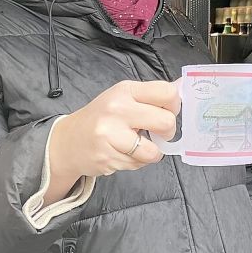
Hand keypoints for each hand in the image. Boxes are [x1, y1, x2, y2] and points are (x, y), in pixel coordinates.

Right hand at [49, 80, 179, 181]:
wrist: (68, 141)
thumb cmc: (103, 117)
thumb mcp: (124, 97)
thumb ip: (152, 96)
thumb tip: (184, 88)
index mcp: (125, 90)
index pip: (167, 92)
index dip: (174, 105)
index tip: (168, 112)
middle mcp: (117, 109)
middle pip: (166, 122)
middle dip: (168, 132)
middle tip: (158, 133)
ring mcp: (110, 135)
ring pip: (153, 151)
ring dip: (152, 153)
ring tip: (140, 146)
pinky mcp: (106, 158)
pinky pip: (138, 164)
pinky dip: (137, 162)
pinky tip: (124, 153)